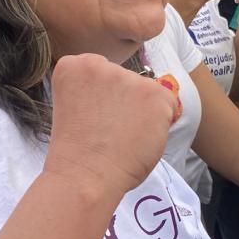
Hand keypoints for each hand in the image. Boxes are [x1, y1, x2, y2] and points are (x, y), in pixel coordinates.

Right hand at [42, 54, 176, 201]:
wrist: (85, 174)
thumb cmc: (74, 151)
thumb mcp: (73, 106)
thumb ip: (91, 92)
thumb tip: (122, 96)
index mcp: (72, 66)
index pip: (98, 71)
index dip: (100, 96)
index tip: (91, 116)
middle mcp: (99, 64)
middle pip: (123, 78)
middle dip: (122, 99)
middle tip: (109, 128)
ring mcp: (128, 77)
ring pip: (145, 91)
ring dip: (141, 111)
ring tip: (124, 136)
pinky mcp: (154, 93)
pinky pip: (166, 105)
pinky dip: (159, 123)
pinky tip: (139, 138)